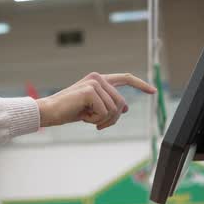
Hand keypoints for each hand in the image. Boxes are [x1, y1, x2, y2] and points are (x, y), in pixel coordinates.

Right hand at [36, 72, 155, 129]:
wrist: (49, 112)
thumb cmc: (68, 111)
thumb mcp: (92, 109)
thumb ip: (108, 104)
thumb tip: (125, 107)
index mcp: (99, 80)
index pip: (125, 78)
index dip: (140, 85)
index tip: (153, 91)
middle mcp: (98, 78)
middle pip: (121, 102)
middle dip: (112, 119)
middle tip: (97, 124)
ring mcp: (94, 83)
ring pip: (114, 109)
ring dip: (102, 120)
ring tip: (87, 118)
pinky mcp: (90, 90)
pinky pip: (104, 112)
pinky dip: (95, 119)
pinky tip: (82, 116)